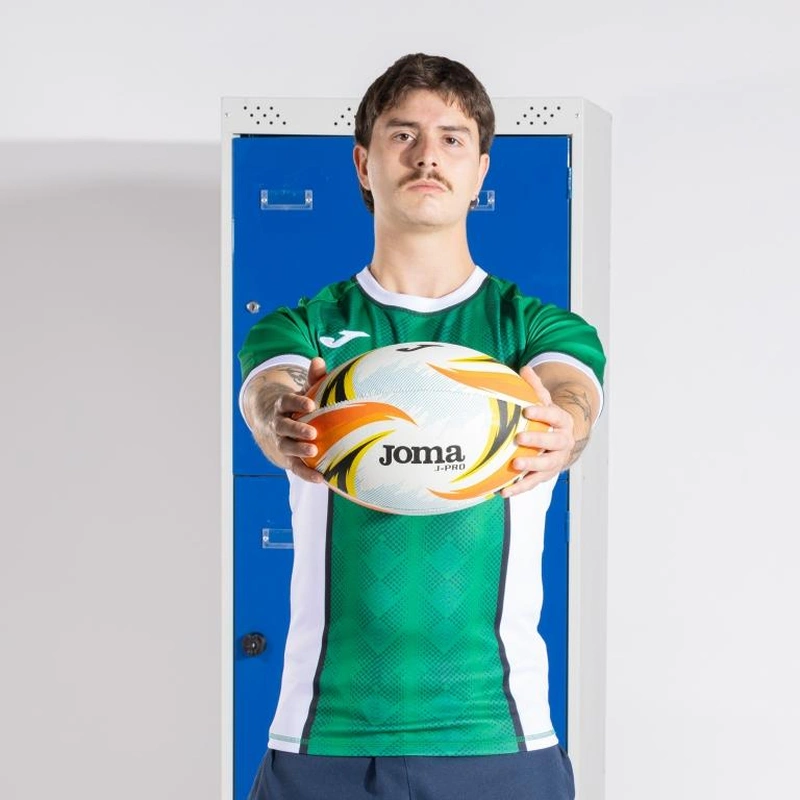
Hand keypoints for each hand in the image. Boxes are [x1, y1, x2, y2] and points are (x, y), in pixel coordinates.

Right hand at [267, 357, 327, 483]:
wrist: (277, 426)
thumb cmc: (298, 406)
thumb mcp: (304, 391)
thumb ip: (313, 378)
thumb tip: (318, 360)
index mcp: (282, 407)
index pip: (286, 403)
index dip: (296, 403)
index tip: (310, 404)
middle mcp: (278, 425)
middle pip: (284, 428)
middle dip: (296, 430)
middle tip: (312, 433)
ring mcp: (281, 443)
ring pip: (286, 447)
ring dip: (299, 451)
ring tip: (314, 451)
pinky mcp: (288, 458)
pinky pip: (296, 467)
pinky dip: (306, 473)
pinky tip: (322, 479)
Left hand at [500, 365, 574, 497]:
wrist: (561, 440)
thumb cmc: (547, 418)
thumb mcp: (543, 400)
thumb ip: (535, 387)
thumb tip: (525, 368)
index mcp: (562, 420)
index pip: (555, 415)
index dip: (543, 413)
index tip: (527, 410)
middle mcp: (563, 441)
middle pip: (554, 441)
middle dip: (538, 440)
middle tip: (519, 439)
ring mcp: (556, 459)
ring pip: (546, 465)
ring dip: (531, 466)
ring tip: (514, 466)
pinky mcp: (546, 475)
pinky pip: (533, 483)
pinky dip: (519, 488)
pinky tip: (503, 492)